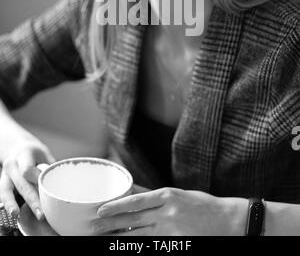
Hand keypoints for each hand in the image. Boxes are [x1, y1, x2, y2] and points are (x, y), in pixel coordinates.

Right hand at [0, 139, 54, 219]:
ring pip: (6, 190)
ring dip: (13, 204)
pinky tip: (14, 212)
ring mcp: (6, 174)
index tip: (47, 190)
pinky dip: (8, 204)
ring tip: (17, 214)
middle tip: (41, 213)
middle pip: (21, 184)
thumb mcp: (44, 154)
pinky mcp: (2, 182)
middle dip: (32, 200)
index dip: (37, 181)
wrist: (18, 148)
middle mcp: (13, 164)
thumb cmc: (34, 153)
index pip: (28, 170)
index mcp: (25, 155)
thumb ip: (50, 167)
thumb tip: (63, 182)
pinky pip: (3, 194)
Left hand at [95, 187, 247, 235]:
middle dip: (111, 223)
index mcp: (168, 196)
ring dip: (119, 237)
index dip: (116, 206)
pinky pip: (152, 246)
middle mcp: (168, 213)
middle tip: (93, 226)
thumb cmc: (202, 205)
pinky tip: (126, 245)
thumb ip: (154, 196)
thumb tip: (132, 191)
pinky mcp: (176, 244)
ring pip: (139, 236)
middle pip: (133, 220)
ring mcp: (172, 231)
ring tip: (103, 238)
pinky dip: (138, 246)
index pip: (136, 201)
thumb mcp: (178, 194)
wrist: (228, 221)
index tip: (100, 209)